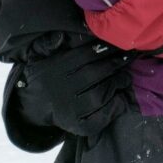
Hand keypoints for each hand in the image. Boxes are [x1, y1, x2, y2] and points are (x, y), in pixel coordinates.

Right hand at [10, 35, 135, 137]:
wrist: (33, 106)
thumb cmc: (46, 75)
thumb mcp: (41, 56)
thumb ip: (50, 44)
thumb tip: (60, 36)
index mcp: (55, 69)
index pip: (85, 56)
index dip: (105, 49)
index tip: (119, 44)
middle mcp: (61, 90)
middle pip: (93, 74)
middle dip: (114, 65)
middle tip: (129, 58)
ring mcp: (68, 110)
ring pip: (97, 96)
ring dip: (116, 85)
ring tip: (126, 78)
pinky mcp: (76, 126)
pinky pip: (98, 119)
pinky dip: (112, 109)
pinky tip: (120, 100)